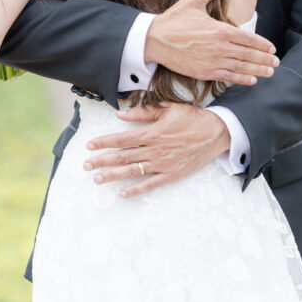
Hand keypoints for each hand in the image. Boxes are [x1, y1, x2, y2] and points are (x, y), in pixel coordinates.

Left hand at [83, 102, 230, 197]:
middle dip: (101, 161)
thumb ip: (142, 112)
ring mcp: (162, 164)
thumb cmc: (192, 118)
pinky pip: (150, 184)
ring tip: (97, 179)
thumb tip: (120, 115)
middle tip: (86, 165)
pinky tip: (122, 193)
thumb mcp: (167, 108)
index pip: (121, 139)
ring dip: (112, 176)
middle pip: (122, 157)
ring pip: (132, 171)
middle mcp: (154, 150)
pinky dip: (136, 189)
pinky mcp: (171, 174)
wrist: (216, 133)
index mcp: (151, 133)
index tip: (89, 145)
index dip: (103, 142)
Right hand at [144, 0, 277, 85]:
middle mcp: (219, 47)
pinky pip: (228, 77)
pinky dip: (242, 78)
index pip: (248, 38)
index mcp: (219, 29)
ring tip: (270, 72)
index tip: (271, 48)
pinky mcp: (204, 72)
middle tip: (276, 62)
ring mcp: (212, 61)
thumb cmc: (174, 19)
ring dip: (258, 70)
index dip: (262, 44)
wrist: (153, 40)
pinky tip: (252, 79)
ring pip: (241, 67)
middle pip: (248, 54)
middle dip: (264, 59)